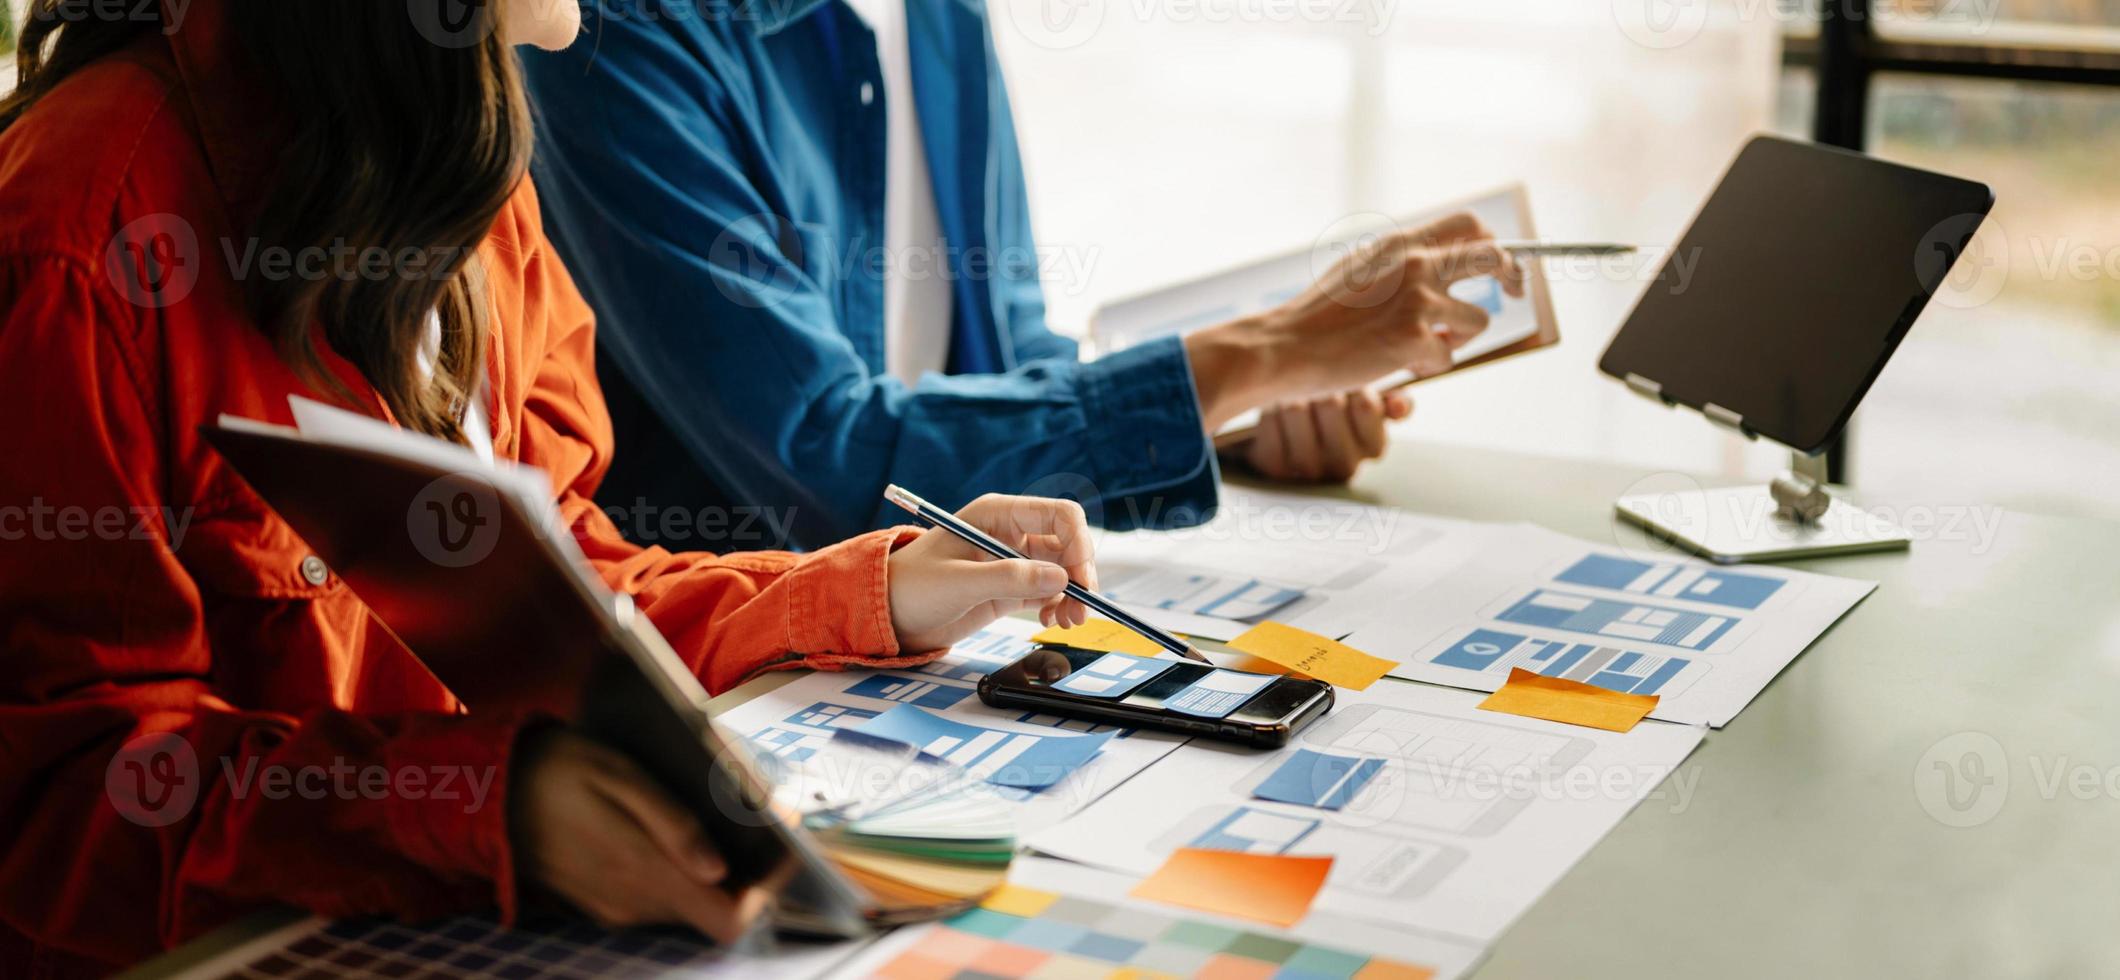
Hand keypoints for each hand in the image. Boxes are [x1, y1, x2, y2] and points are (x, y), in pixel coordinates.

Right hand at [511, 729, 790, 943]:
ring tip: (718, 819)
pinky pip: (657, 896)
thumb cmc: (559, 770)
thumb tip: (718, 868)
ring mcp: (615, 908)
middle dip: (743, 873)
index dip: (764, 892)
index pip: (728, 919)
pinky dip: (678, 870)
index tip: (780, 853)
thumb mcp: (620, 778)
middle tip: (761, 822)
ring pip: (687, 903)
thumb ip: (672, 826)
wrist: (488, 792)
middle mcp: (634, 903)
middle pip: (713, 910)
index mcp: (645, 873)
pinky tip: (674, 831)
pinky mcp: (601, 902)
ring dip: (710, 870)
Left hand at [887, 493, 1095, 650]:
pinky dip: (1058, 606)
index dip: (1078, 542)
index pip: (1059, 515)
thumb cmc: (913, 587)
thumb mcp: (959, 583)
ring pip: (1062, 571)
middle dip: (1079, 576)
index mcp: (998, 514)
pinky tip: (1051, 621)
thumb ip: (1009, 578)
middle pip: (1068, 545)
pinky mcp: (1012, 588)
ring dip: (1073, 595)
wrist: (889, 615)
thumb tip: (1061, 579)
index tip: (1080, 577)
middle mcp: (1012, 533)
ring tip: (1068, 622)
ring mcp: (1014, 561)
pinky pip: (1049, 591)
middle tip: (1080, 610)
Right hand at [1185, 212, 1522, 430]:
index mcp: (1400, 243)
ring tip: (1424, 348)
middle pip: (1493, 257)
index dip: (1493, 242)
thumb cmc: (1314, 317)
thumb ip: (1396, 263)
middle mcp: (1415, 263)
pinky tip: (1398, 365)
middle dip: (1511, 276)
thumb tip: (1433, 262)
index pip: (1468, 224)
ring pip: (1478, 319)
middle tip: (1513, 292)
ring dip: (1459, 338)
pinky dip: (1428, 366)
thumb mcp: (1357, 270)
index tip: (1498, 262)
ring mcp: (1417, 300)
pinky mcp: (1415, 338)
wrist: (1284, 347)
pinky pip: (1448, 356)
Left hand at [1242, 389, 1413, 482]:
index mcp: (1373, 447)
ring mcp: (1309, 469)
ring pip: (1296, 410)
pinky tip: (1274, 408)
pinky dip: (1269, 410)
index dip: (1352, 382)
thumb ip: (1393, 400)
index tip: (1346, 376)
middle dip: (1319, 381)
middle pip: (1329, 404)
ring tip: (1292, 389)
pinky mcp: (1276, 468)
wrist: (1286, 431)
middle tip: (1313, 377)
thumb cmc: (1334, 410)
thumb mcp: (1367, 401)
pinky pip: (1270, 424)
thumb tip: (1399, 405)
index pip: (1367, 407)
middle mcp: (1345, 465)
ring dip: (1291, 390)